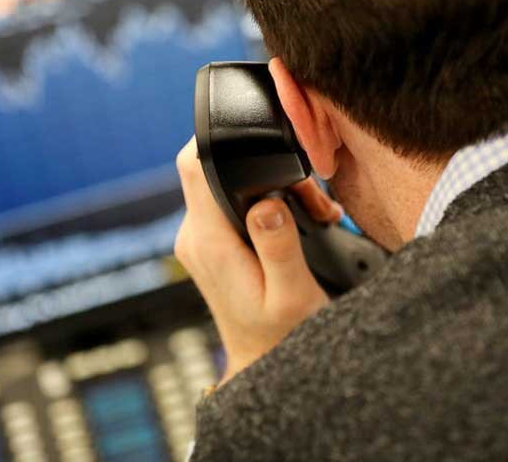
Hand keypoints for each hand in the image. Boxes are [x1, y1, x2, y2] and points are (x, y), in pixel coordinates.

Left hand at [174, 137, 342, 385]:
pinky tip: (294, 224)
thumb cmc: (281, 338)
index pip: (194, 166)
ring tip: (312, 215)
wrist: (263, 367)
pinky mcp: (210, 244)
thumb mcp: (291, 296)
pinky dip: (263, 204)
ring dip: (271, 188)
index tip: (267, 144)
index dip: (222, 141)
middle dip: (266, 169)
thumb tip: (267, 201)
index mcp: (209, 243)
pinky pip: (230, 205)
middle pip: (216, 170)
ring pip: (227, 185)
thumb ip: (278, 246)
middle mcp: (194, 237)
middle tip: (312, 200)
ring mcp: (199, 240)